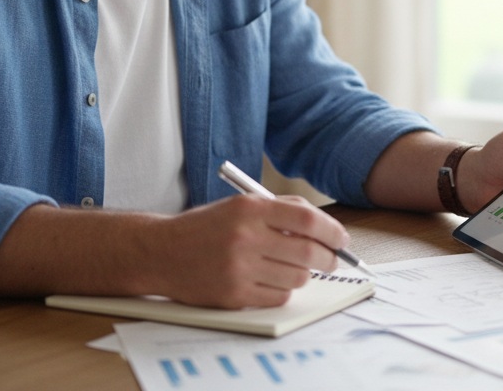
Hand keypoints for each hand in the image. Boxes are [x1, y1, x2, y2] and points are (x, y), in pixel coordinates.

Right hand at [144, 194, 349, 308]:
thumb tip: (325, 226)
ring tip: (290, 267)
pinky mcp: (233, 295)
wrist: (160, 252)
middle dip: (327, 258)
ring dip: (302, 274)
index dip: (332, 231)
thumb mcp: (240, 205)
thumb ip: (281, 209)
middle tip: (330, 259)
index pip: (307, 220)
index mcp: (249, 209)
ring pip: (297, 278)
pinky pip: (278, 297)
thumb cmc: (206, 228)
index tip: (341, 239)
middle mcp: (244, 237)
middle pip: (308, 252)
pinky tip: (270, 280)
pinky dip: (282, 290)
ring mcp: (238, 268)